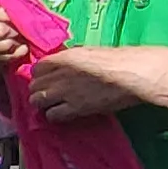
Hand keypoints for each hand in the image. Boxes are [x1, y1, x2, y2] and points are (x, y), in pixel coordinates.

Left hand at [26, 45, 167, 120]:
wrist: (133, 73)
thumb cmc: (119, 60)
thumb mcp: (90, 52)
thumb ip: (74, 57)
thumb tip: (68, 60)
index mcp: (65, 57)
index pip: (37, 68)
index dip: (41, 76)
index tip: (48, 80)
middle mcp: (60, 73)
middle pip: (34, 85)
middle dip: (40, 90)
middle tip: (49, 95)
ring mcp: (65, 91)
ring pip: (37, 100)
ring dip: (43, 104)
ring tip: (53, 106)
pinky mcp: (74, 108)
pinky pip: (52, 115)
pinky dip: (54, 116)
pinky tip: (63, 114)